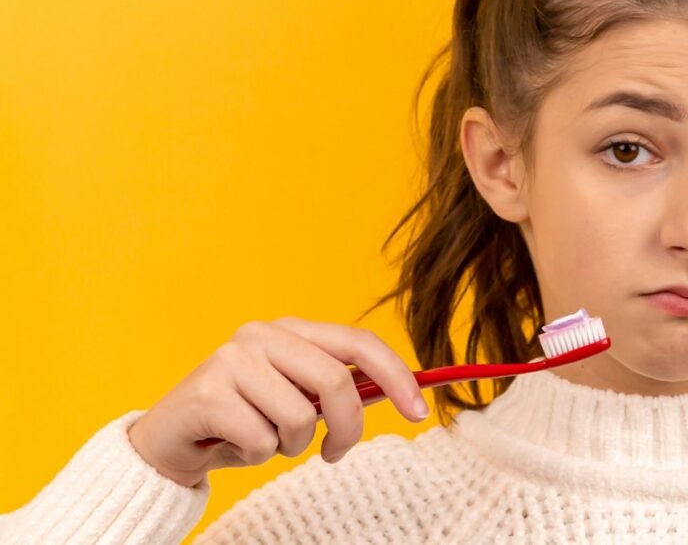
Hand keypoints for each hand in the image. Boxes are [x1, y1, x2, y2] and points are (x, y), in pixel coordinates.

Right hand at [126, 317, 430, 487]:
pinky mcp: (208, 392)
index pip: (360, 342)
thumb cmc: (242, 421)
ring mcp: (232, 360)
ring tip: (263, 439)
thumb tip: (401, 392)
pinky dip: (258, 455)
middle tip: (335, 453)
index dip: (396, 376)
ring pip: (300, 418)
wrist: (169, 443)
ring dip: (291, 445)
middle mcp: (262, 335)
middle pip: (336, 381)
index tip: (419, 412)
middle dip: (348, 428)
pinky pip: (263, 440)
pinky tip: (233, 443)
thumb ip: (337, 390)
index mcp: (292, 330)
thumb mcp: (297, 401)